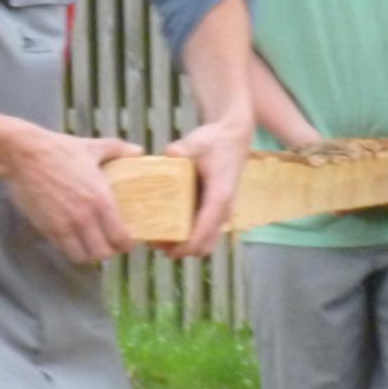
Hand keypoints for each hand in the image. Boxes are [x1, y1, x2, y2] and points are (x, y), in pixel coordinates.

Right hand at [0, 124, 141, 263]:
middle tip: (107, 242)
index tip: (125, 240)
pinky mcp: (46, 228)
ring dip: (87, 253)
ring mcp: (64, 225)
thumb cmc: (58, 149)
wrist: (22, 153)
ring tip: (89, 244)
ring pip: (82, 257)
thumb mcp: (93, 147)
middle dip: (107, 251)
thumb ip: (119, 150)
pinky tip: (72, 238)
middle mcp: (84, 217)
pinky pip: (63, 250)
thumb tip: (139, 151)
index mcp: (101, 200)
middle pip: (103, 253)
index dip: (125, 244)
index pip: (120, 238)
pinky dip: (70, 248)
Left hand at [166, 115, 251, 257]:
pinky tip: (165, 228)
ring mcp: (219, 213)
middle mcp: (222, 210)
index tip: (168, 250)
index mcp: (220, 197)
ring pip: (204, 243)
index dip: (188, 244)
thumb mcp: (198, 142)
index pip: (206, 229)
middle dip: (182, 250)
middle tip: (155, 244)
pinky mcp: (214, 212)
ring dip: (183, 246)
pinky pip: (202, 234)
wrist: (232, 139)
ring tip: (157, 239)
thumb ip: (184, 148)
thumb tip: (169, 153)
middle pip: (205, 245)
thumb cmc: (215, 142)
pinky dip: (186, 237)